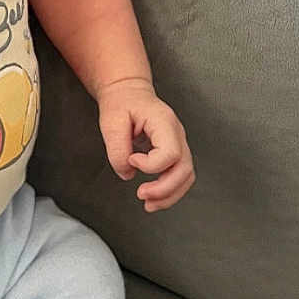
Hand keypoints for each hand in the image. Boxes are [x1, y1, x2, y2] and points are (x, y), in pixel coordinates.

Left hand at [96, 78, 195, 212]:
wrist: (128, 93)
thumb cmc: (121, 103)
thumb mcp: (111, 121)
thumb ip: (117, 149)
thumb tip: (127, 173)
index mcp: (164, 122)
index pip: (170, 153)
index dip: (151, 164)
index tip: (131, 159)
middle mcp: (177, 134)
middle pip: (184, 169)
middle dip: (164, 189)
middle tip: (141, 195)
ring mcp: (179, 144)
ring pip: (186, 176)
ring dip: (169, 195)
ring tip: (148, 204)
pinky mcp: (174, 153)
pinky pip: (180, 176)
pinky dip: (169, 191)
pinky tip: (153, 198)